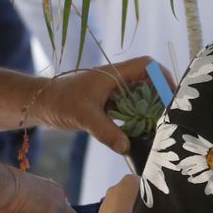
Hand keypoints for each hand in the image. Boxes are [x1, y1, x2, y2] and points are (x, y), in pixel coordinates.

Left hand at [33, 57, 166, 153]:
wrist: (40, 104)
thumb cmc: (61, 101)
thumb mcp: (84, 116)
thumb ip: (106, 131)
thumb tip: (126, 147)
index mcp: (114, 73)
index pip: (147, 65)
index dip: (163, 76)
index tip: (172, 95)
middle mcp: (116, 80)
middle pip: (148, 83)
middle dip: (159, 98)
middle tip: (168, 117)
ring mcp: (112, 93)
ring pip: (139, 98)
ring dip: (148, 111)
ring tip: (158, 127)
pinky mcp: (107, 105)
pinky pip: (129, 110)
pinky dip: (136, 119)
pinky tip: (140, 134)